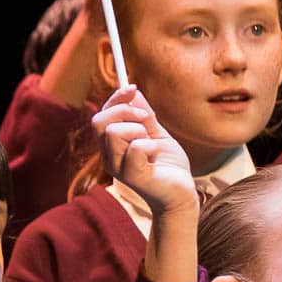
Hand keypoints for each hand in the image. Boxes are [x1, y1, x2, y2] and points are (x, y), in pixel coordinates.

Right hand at [93, 87, 195, 218]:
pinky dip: (152, 146)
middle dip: (125, 112)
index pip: (101, 116)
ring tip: (152, 145)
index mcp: (112, 146)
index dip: (115, 99)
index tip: (133, 87)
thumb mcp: (157, 134)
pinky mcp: (131, 176)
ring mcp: (117, 167)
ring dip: (140, 131)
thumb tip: (133, 91)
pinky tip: (157, 157)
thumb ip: (144, 115)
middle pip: (99, 121)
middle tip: (147, 121)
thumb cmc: (168, 166)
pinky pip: (136, 147)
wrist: (182, 193)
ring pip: (115, 132)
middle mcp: (109, 156)